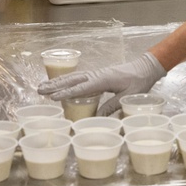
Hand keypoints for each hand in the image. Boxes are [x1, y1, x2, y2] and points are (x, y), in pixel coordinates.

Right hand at [37, 52, 165, 115]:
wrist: (146, 68)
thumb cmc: (139, 82)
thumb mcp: (128, 97)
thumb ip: (112, 106)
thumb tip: (96, 118)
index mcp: (103, 79)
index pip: (81, 87)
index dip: (67, 93)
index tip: (53, 97)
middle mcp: (97, 74)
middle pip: (73, 80)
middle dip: (55, 85)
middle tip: (39, 90)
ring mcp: (97, 73)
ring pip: (74, 78)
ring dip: (58, 82)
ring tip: (43, 87)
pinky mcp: (98, 75)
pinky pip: (79, 78)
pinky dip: (67, 81)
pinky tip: (60, 84)